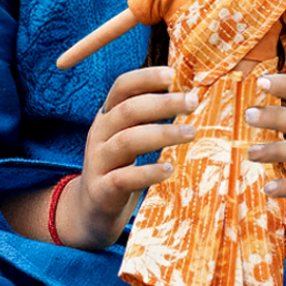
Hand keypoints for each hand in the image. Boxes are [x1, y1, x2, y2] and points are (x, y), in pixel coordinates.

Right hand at [58, 67, 198, 249]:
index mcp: (107, 116)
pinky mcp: (102, 191)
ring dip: (162, 134)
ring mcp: (98, 162)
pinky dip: (148, 172)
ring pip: (127, 141)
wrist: (92, 210)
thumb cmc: (121, 166)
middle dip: (163, 103)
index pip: (121, 87)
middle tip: (193, 102)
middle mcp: (99, 134)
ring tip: (191, 133)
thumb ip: (149, 116)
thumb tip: (189, 93)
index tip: (173, 75)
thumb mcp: (129, 136)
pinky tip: (169, 169)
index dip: (145, 77)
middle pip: (128, 111)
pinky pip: (124, 178)